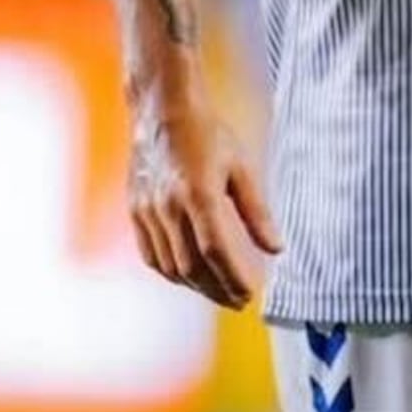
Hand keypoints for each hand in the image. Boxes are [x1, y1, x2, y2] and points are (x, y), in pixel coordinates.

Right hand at [127, 94, 280, 310]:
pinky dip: (169, 272)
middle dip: (216, 290)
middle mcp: (169, 206)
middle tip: (238, 301)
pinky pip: (150, 254)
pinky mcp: (135, 209)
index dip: (232, 278)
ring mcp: (148, 210)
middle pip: (192, 266)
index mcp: (198, 194)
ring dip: (194, 285)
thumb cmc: (207, 134)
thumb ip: (258, 211)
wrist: (162, 110)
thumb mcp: (242, 167)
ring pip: (169, 265)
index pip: (216, 251)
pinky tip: (187, 276)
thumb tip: (276, 248)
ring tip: (217, 292)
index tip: (249, 294)